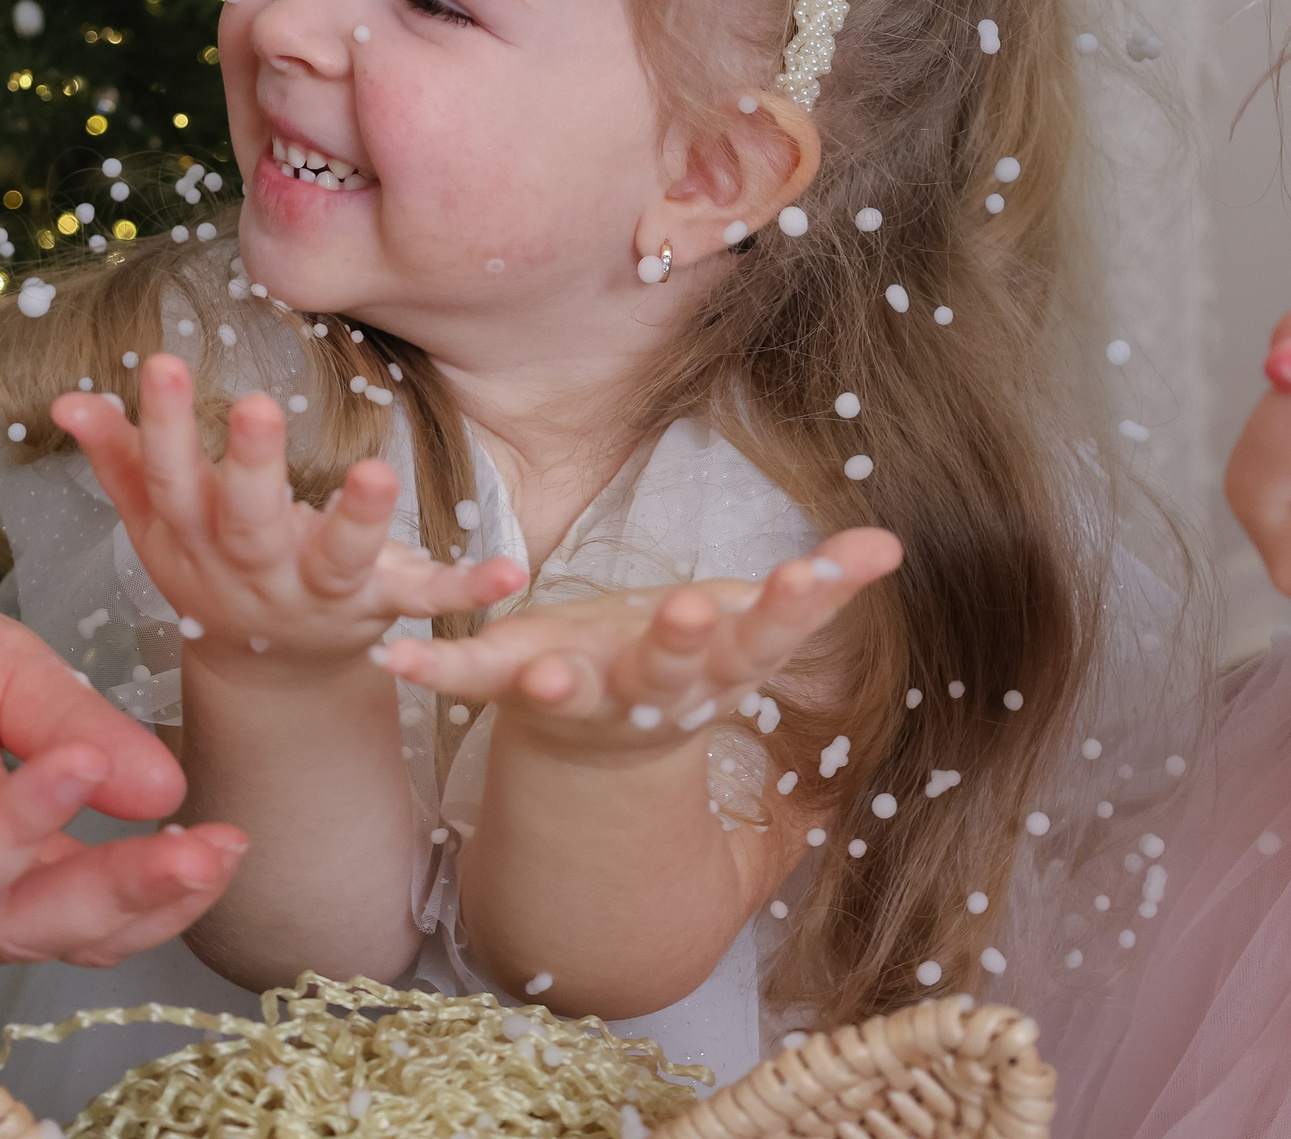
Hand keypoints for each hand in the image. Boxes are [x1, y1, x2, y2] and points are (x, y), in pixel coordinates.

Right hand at [51, 354, 526, 675]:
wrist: (270, 671)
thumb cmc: (211, 566)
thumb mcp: (158, 521)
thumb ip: (120, 458)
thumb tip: (68, 400)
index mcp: (193, 538)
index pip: (169, 480)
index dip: (162, 427)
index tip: (164, 364)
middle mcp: (252, 570)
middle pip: (247, 522)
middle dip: (252, 468)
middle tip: (261, 407)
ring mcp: (319, 593)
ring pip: (335, 560)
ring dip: (356, 520)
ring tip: (377, 472)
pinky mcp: (380, 608)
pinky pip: (427, 601)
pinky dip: (469, 589)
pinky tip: (512, 569)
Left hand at [377, 532, 900, 755]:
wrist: (598, 746)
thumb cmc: (684, 664)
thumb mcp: (753, 627)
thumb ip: (817, 588)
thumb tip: (896, 543)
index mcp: (714, 669)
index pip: (768, 636)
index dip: (795, 608)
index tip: (822, 574)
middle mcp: (650, 691)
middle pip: (673, 668)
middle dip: (680, 642)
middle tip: (690, 613)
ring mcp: (578, 695)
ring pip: (572, 691)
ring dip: (559, 683)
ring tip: (541, 670)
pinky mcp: (508, 684)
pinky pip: (467, 677)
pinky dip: (432, 668)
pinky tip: (394, 657)